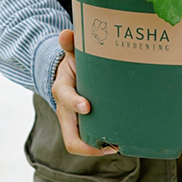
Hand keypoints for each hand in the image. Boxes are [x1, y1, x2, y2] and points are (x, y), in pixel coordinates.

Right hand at [51, 29, 118, 155]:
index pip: (64, 98)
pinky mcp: (84, 125)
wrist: (68, 73)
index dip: (74, 103)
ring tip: (118, 145)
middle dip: (88, 144)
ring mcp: (75, 120)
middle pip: (71, 137)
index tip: (87, 106)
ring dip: (97, 147)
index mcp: (61, 89)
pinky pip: (90, 139)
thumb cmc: (74, 63)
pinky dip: (102, 144)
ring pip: (81, 143)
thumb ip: (70, 44)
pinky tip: (120, 142)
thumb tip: (66, 33)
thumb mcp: (71, 52)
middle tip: (109, 143)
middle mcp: (66, 110)